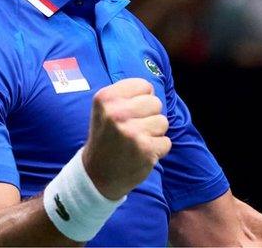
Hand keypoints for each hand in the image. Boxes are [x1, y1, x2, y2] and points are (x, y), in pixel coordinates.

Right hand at [81, 78, 170, 199]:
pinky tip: (140, 154)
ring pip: (163, 122)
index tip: (129, 113)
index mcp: (106, 98)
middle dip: (149, 116)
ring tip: (136, 142)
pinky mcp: (146, 150)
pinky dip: (157, 150)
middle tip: (132, 130)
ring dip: (154, 133)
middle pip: (156, 103)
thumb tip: (152, 90)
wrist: (96, 176)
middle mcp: (117, 113)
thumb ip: (126, 96)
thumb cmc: (106, 138)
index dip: (141, 99)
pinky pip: (166, 142)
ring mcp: (132, 132)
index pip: (144, 86)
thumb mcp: (105, 109)